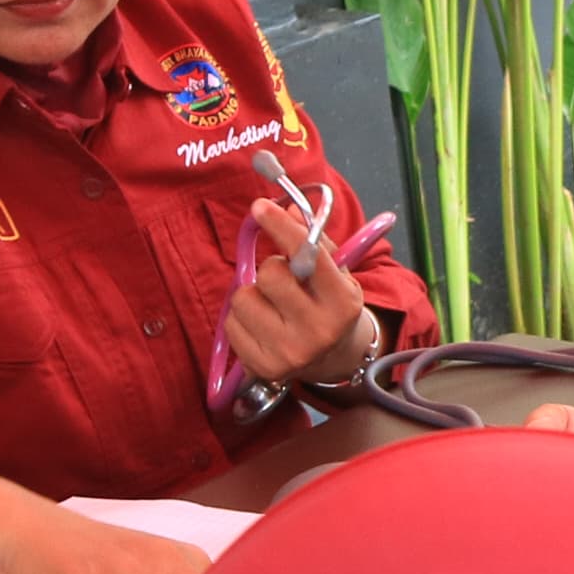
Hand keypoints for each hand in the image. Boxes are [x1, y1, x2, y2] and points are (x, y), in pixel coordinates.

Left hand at [224, 203, 378, 388]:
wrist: (333, 358)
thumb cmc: (329, 305)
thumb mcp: (336, 274)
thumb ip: (314, 241)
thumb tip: (287, 208)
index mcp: (343, 303)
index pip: (307, 256)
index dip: (282, 227)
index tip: (260, 206)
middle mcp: (319, 331)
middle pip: (269, 275)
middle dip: (271, 269)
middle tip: (283, 279)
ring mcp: (290, 353)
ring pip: (243, 298)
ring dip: (252, 294)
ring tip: (271, 305)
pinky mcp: (263, 367)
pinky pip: (230, 324)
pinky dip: (241, 318)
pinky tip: (261, 324)